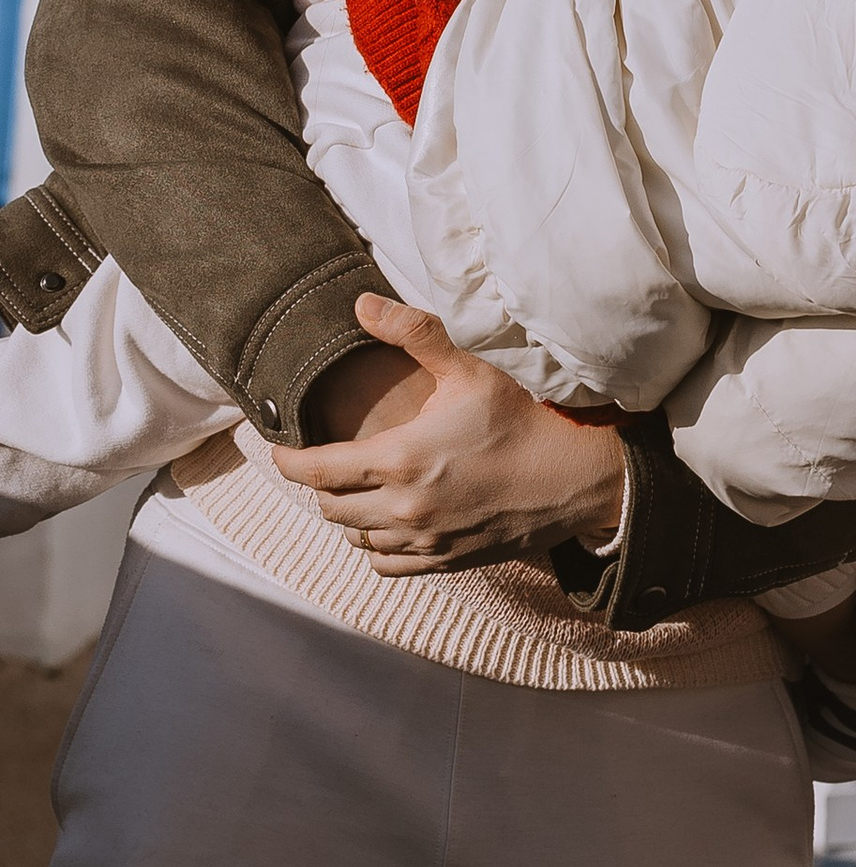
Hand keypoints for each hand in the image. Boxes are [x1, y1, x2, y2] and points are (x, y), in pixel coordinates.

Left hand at [270, 295, 626, 569]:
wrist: (569, 477)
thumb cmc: (518, 419)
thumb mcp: (466, 369)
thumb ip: (413, 334)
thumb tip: (361, 304)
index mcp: (399, 459)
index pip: (316, 471)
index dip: (287, 461)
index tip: (276, 448)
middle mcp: (402, 507)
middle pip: (328, 506)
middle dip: (318, 483)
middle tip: (323, 459)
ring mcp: (421, 540)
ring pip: (354, 536)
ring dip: (346, 513)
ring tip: (355, 487)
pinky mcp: (440, 560)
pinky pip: (383, 562)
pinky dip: (373, 543)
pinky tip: (384, 522)